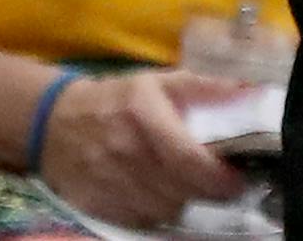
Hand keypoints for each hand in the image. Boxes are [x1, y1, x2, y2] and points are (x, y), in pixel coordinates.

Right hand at [37, 70, 249, 228]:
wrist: (53, 124)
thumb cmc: (115, 100)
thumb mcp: (156, 83)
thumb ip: (203, 88)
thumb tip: (249, 92)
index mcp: (143, 114)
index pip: (191, 161)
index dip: (220, 177)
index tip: (236, 178)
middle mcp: (128, 153)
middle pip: (184, 190)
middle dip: (204, 188)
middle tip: (209, 177)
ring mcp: (112, 185)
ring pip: (167, 209)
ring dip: (179, 197)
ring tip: (175, 178)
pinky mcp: (102, 209)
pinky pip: (145, 220)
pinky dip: (155, 209)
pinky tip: (151, 190)